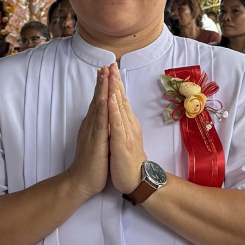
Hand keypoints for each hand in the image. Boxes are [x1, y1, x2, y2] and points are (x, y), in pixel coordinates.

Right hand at [66, 67, 110, 201]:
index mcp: (93, 125)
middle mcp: (91, 124)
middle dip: (103, 81)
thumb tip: (102, 120)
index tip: (107, 71)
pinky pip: (100, 120)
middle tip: (106, 64)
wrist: (80, 181)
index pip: (98, 102)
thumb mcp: (96, 142)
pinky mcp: (96, 139)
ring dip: (102, 88)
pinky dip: (102, 107)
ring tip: (106, 73)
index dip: (103, 86)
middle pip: (97, 98)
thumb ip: (98, 130)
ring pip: (98, 105)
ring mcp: (92, 130)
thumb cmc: (90, 164)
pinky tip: (105, 96)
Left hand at [106, 66, 147, 195]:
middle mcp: (128, 125)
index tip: (109, 69)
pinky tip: (110, 99)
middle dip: (115, 81)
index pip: (120, 100)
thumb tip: (115, 114)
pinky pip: (117, 124)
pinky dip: (113, 110)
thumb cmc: (126, 161)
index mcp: (126, 124)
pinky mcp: (122, 143)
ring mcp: (126, 133)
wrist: (135, 181)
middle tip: (111, 64)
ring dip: (115, 90)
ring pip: (119, 108)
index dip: (115, 84)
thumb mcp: (121, 139)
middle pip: (121, 99)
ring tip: (111, 75)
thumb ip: (119, 126)